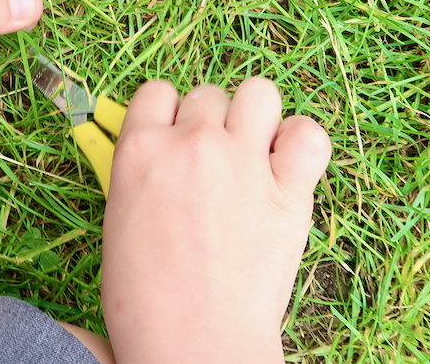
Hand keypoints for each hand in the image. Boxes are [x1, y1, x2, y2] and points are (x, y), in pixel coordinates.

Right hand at [101, 78, 330, 362]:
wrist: (193, 343)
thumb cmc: (144, 301)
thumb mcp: (120, 223)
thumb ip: (142, 176)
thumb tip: (158, 158)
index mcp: (140, 150)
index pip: (157, 92)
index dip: (168, 114)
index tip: (174, 137)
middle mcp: (192, 143)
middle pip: (208, 94)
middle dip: (210, 121)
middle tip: (212, 162)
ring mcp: (243, 161)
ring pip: (259, 92)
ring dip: (256, 117)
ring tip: (254, 153)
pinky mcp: (290, 189)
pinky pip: (309, 133)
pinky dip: (302, 143)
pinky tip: (289, 166)